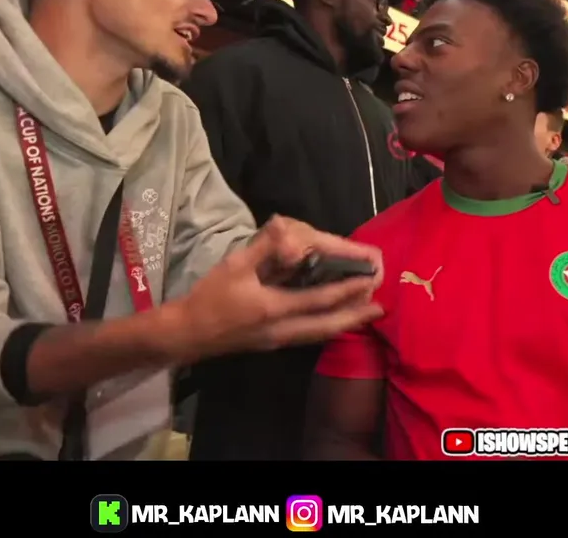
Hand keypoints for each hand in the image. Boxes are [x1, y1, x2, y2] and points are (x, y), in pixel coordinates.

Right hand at [170, 216, 383, 359]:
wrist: (187, 334)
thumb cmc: (209, 297)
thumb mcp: (233, 266)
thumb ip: (263, 248)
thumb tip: (283, 225)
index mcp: (273, 308)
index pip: (318, 300)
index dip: (346, 292)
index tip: (369, 282)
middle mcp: (282, 330)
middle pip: (327, 326)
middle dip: (355, 316)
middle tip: (380, 307)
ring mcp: (278, 340)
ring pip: (320, 334)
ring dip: (345, 324)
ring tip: (366, 314)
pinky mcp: (273, 343)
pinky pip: (309, 336)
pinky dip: (327, 328)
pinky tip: (334, 322)